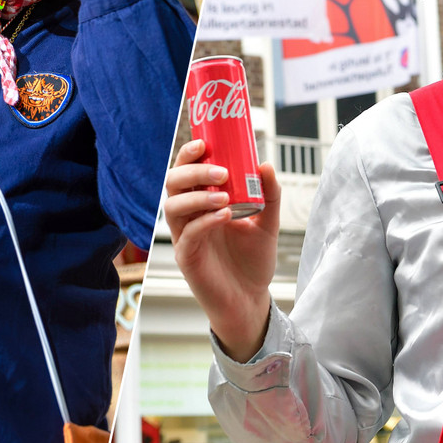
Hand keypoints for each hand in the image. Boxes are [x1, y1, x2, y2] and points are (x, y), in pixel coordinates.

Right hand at [164, 139, 280, 361]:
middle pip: (173, 184)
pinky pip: (188, 234)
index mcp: (201, 202)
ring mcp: (185, 237)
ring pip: (173, 207)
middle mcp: (188, 216)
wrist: (251, 299)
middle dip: (193, 171)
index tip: (204, 143)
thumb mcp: (267, 222)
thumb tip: (265, 165)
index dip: (189, 155)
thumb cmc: (252, 261)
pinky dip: (205, 221)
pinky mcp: (187, 258)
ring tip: (225, 196)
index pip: (186, 171)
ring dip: (197, 196)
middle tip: (220, 170)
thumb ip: (269, 194)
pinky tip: (225, 215)